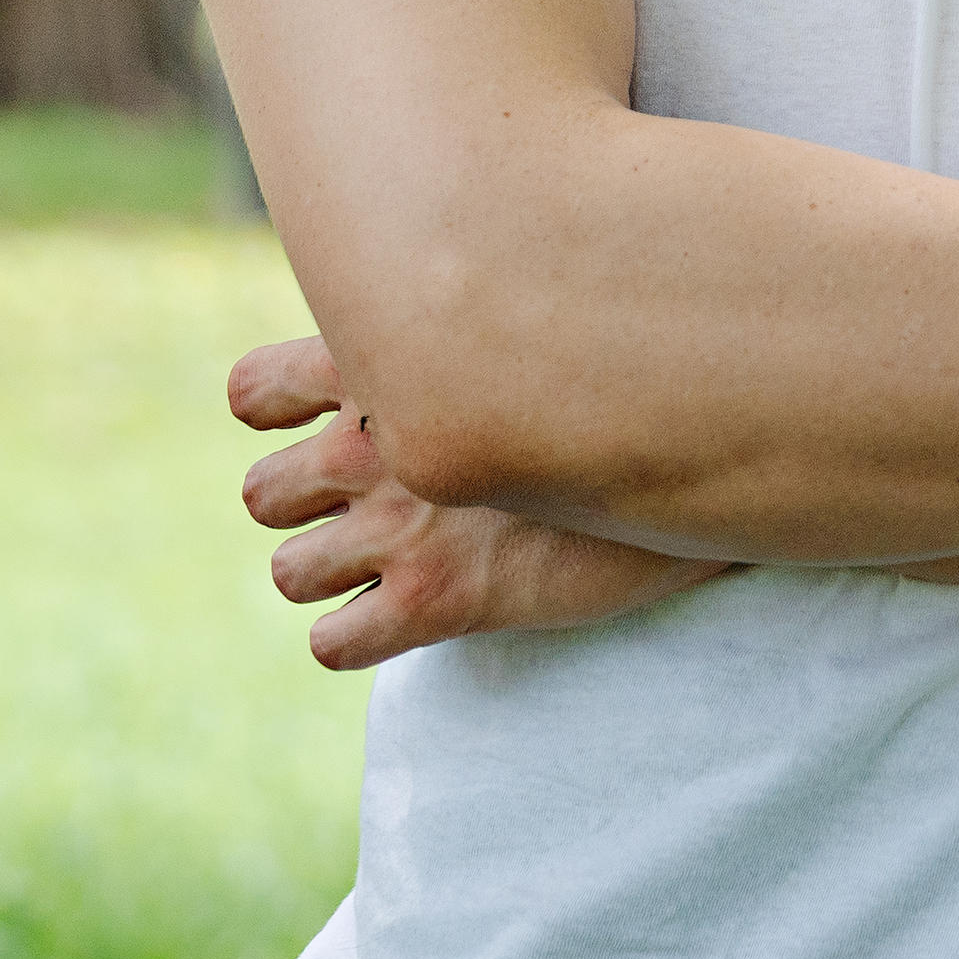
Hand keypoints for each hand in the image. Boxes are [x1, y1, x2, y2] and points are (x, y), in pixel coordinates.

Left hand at [230, 334, 728, 670]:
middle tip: (381, 506)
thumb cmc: (637, 377)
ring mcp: (399, 525)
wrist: (707, 443)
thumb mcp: (539, 322)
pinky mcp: (435, 601)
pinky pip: (333, 644)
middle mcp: (373, 444)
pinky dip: (359, 640)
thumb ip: (476, 327)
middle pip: (260, 495)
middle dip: (307, 510)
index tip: (336, 423)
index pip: (251, 391)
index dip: (275, 416)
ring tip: (400, 565)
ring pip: (287, 573)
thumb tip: (481, 314)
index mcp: (385, 364)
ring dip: (332, 577)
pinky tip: (414, 619)